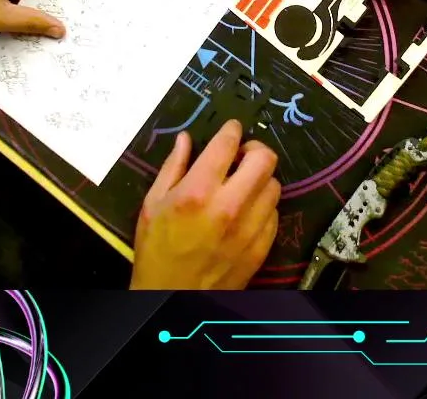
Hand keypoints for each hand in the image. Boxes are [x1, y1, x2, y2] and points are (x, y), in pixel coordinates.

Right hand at [131, 121, 280, 289]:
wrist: (171, 297)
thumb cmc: (156, 250)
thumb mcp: (151, 205)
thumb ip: (172, 168)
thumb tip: (185, 139)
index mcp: (198, 191)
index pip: (228, 144)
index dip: (232, 130)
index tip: (232, 129)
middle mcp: (229, 206)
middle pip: (264, 159)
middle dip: (254, 150)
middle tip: (241, 155)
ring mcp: (249, 228)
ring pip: (274, 185)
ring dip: (260, 179)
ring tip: (243, 184)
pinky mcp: (261, 247)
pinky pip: (274, 213)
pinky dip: (263, 205)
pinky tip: (247, 209)